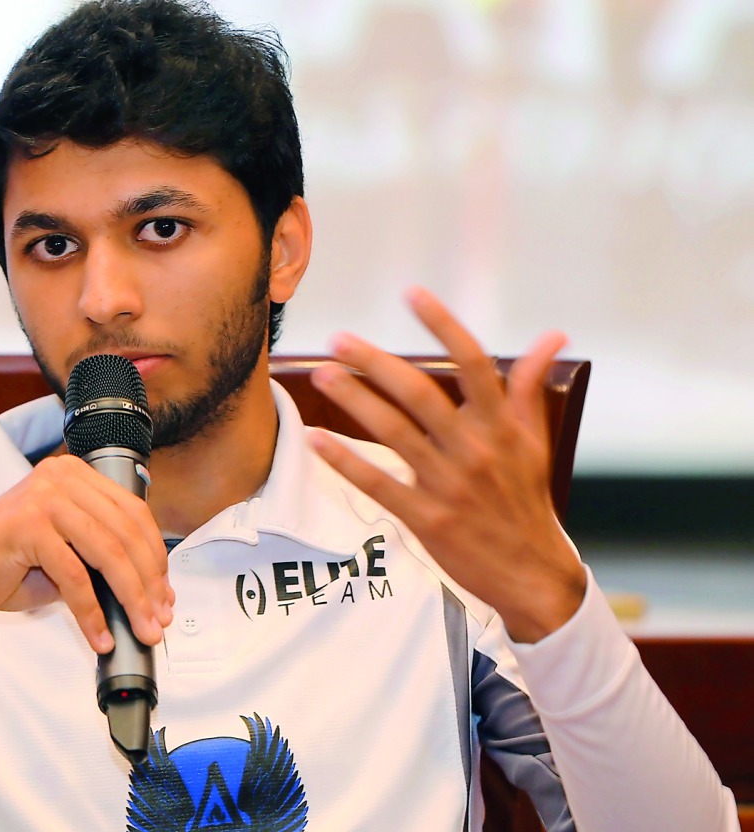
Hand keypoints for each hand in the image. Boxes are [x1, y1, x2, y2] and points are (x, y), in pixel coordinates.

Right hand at [0, 454, 173, 653]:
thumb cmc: (7, 566)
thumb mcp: (66, 555)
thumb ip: (102, 560)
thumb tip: (152, 591)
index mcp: (75, 474)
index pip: (133, 512)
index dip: (155, 555)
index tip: (165, 592)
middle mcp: (62, 477)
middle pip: (125, 532)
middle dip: (149, 582)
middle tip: (158, 618)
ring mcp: (44, 496)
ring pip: (107, 553)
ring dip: (130, 598)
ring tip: (141, 629)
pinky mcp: (28, 524)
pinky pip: (74, 576)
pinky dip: (92, 613)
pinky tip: (100, 636)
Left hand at [308, 287, 585, 642]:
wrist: (533, 575)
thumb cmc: (528, 500)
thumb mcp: (536, 441)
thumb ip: (531, 386)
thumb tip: (553, 337)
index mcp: (502, 426)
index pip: (474, 363)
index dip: (443, 325)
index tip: (412, 294)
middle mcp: (474, 450)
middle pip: (419, 394)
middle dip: (375, 363)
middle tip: (339, 340)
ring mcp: (448, 485)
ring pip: (393, 432)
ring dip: (354, 401)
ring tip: (322, 375)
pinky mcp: (426, 519)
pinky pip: (378, 483)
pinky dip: (345, 461)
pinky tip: (316, 440)